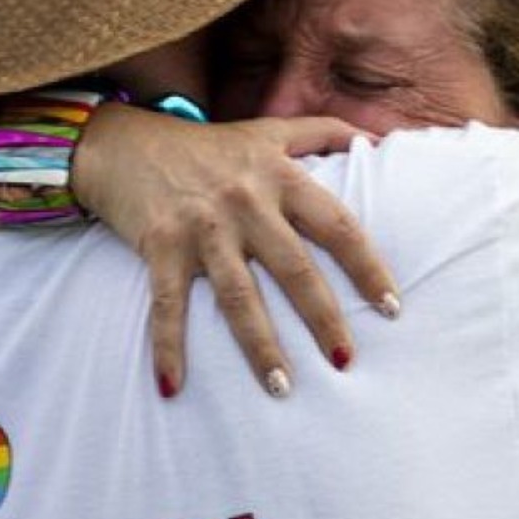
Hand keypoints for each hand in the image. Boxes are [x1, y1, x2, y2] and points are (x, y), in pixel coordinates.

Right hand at [76, 105, 399, 398]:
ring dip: (259, 345)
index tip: (393, 306)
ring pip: (238, 295)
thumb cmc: (209, 145)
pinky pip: (167, 304)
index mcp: (281, 178)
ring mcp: (203, 227)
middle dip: (323, 317)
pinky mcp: (161, 246)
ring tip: (281, 388)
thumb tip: (380, 136)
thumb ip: (324, 131)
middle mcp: (247, 202)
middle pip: (294, 267)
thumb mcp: (269, 130)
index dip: (368, 266)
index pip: (338, 226)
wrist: (125, 141)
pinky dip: (167, 346)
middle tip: (345, 360)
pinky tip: (173, 387)